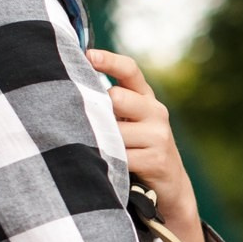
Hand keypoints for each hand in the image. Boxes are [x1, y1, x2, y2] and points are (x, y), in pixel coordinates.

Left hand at [87, 49, 194, 219]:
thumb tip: (71, 84)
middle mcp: (156, 112)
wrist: (171, 187)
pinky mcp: (156, 160)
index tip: (88, 55)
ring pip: (115, 131)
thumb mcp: (131, 122)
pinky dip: (108, 162)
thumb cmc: (139, 149)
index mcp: (147, 98)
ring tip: (96, 149)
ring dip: (101, 141)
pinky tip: (104, 167)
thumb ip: (111, 105)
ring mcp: (159, 136)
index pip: (130, 70)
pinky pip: (120, 156)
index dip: (109, 60)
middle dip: (99, 110)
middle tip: (90, 125)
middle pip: (117, 98)